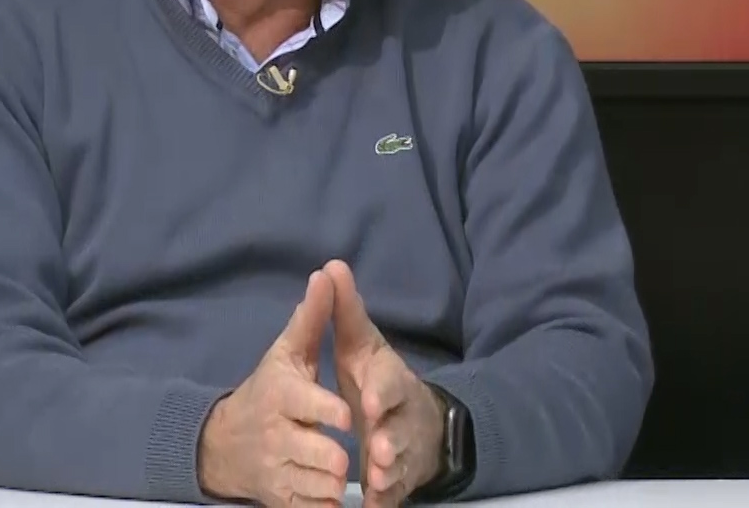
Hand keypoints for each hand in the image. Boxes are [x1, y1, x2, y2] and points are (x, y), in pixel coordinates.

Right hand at [198, 270, 355, 507]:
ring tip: (339, 470)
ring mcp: (276, 469)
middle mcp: (275, 434)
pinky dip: (323, 504)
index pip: (305, 403)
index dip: (327, 411)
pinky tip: (328, 492)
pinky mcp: (279, 498)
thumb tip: (328, 272)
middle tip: (347, 455)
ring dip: (332, 482)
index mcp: (280, 395)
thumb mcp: (285, 353)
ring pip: (316, 483)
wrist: (223, 443)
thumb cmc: (267, 390)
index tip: (347, 416)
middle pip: (316, 452)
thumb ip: (311, 318)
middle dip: (335, 457)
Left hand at [324, 260, 445, 507]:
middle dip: (389, 439)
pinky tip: (374, 506)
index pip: (391, 384)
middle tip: (375, 450)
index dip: (382, 392)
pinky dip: (386, 499)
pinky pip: (395, 492)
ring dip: (388, 471)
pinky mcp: (400, 479)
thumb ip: (346, 311)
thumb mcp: (362, 344)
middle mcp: (401, 417)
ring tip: (375, 477)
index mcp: (391, 383)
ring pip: (399, 464)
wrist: (418, 421)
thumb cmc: (379, 379)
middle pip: (399, 429)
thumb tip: (331, 265)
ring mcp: (403, 450)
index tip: (369, 400)